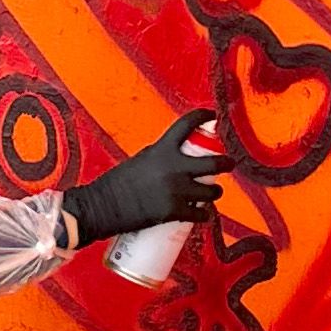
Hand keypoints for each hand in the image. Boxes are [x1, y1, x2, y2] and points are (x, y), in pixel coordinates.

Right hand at [61, 109, 232, 246]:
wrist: (101, 206)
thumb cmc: (115, 183)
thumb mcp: (140, 160)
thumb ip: (160, 158)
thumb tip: (175, 160)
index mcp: (162, 149)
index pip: (187, 124)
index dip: (203, 117)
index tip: (212, 115)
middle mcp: (173, 167)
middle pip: (214, 162)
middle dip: (226, 163)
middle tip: (228, 163)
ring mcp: (176, 191)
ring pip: (212, 191)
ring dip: (215, 192)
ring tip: (212, 193)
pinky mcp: (174, 212)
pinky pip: (201, 214)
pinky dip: (203, 215)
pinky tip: (202, 215)